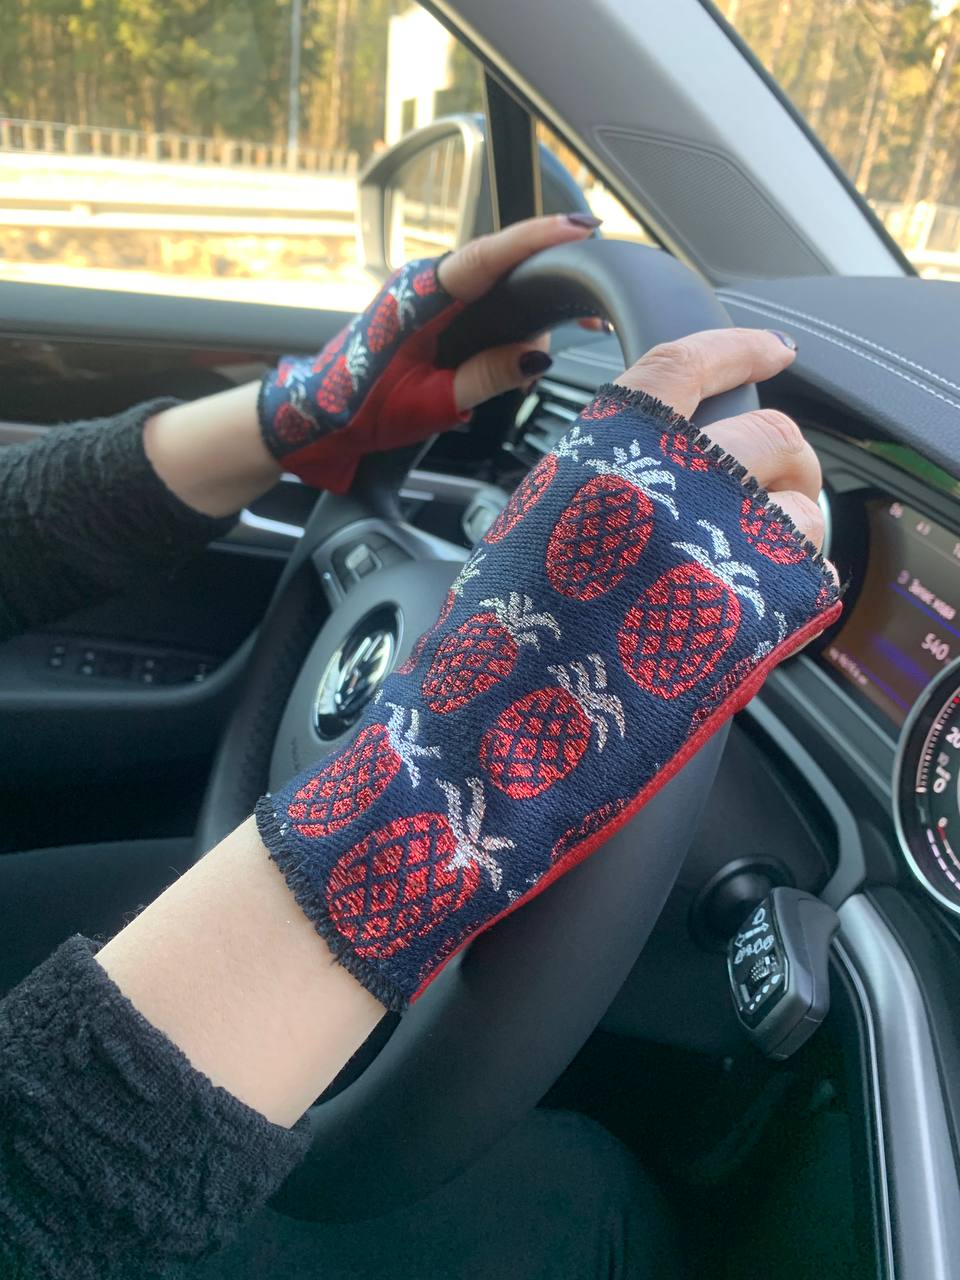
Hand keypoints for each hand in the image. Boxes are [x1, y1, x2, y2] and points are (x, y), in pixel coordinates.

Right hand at [256, 328, 840, 1010]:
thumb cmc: (497, 632)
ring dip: (797, 518)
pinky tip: (766, 590)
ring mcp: (703, 548)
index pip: (686, 363)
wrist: (491, 717)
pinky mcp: (732, 615)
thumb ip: (613, 483)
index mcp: (602, 453)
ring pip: (801, 500)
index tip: (772, 349)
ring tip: (770, 545)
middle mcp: (661, 486)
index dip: (739, 347)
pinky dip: (798, 576)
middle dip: (785, 456)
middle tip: (774, 483)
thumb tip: (674, 466)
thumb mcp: (541, 522)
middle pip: (769, 430)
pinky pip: (803, 573)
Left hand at [258, 213, 601, 492]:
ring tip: (541, 355)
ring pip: (493, 286)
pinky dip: (504, 324)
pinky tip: (517, 355)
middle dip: (545, 285)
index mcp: (419, 296)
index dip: (538, 239)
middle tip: (586, 314)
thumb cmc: (358, 408)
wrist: (315, 416)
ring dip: (523, 315)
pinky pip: (478, 302)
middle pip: (501, 265)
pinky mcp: (428, 309)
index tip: (580, 230)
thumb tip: (537, 356)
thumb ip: (486, 377)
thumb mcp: (431, 402)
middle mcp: (422, 283)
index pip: (490, 255)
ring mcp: (425, 293)